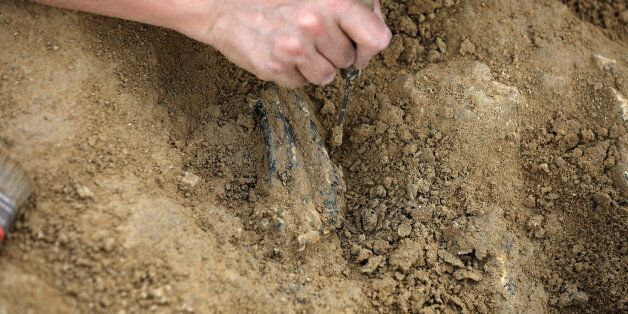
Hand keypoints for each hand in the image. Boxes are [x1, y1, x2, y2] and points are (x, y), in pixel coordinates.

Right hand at [178, 0, 391, 87]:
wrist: (225, 5)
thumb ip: (350, 5)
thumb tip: (376, 23)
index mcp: (334, 0)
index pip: (378, 38)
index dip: (370, 48)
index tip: (360, 50)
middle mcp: (316, 24)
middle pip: (348, 60)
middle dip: (334, 53)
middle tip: (311, 37)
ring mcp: (295, 48)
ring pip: (326, 76)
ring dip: (313, 66)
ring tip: (294, 44)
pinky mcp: (276, 67)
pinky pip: (301, 84)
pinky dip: (292, 73)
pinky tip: (279, 53)